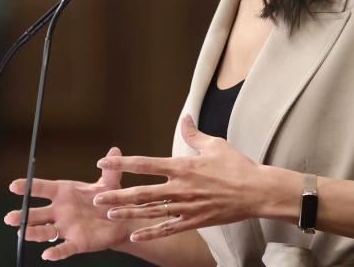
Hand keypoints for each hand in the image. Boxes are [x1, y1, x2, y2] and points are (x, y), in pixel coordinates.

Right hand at [4, 147, 130, 260]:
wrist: (119, 221)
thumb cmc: (108, 199)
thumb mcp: (109, 183)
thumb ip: (110, 170)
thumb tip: (114, 149)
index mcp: (64, 193)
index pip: (42, 188)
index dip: (28, 187)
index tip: (14, 186)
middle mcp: (60, 211)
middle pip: (37, 213)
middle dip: (23, 215)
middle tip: (9, 217)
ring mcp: (66, 227)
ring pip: (45, 231)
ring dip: (33, 232)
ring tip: (22, 233)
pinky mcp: (77, 242)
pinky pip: (64, 248)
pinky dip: (55, 252)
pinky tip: (47, 255)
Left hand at [93, 114, 265, 241]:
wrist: (258, 191)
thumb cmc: (237, 166)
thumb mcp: (215, 145)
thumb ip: (194, 134)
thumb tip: (184, 117)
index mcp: (183, 166)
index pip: (145, 164)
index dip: (122, 164)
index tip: (103, 163)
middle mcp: (181, 187)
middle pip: (142, 192)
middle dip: (117, 194)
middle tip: (96, 197)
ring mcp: (187, 206)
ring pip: (152, 211)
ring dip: (129, 213)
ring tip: (109, 214)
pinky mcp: (195, 221)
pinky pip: (169, 228)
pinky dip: (151, 233)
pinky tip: (135, 236)